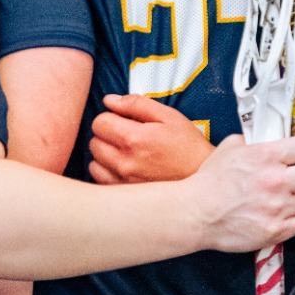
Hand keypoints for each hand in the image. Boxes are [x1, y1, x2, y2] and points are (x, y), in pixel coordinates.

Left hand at [89, 93, 214, 183]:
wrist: (201, 180)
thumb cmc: (186, 146)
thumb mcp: (168, 116)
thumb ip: (136, 104)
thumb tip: (109, 100)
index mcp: (134, 139)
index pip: (100, 122)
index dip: (111, 117)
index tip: (125, 121)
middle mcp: (125, 162)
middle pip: (94, 141)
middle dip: (107, 134)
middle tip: (126, 136)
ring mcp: (122, 181)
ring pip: (94, 161)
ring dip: (104, 154)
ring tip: (125, 152)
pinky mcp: (123, 194)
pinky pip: (99, 179)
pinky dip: (106, 171)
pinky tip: (123, 167)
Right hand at [181, 134, 294, 253]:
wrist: (196, 214)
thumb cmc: (210, 181)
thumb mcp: (229, 148)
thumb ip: (252, 142)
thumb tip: (264, 140)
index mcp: (267, 156)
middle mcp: (276, 180)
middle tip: (291, 182)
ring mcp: (277, 207)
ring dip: (293, 202)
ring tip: (275, 202)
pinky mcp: (275, 230)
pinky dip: (288, 221)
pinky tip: (273, 217)